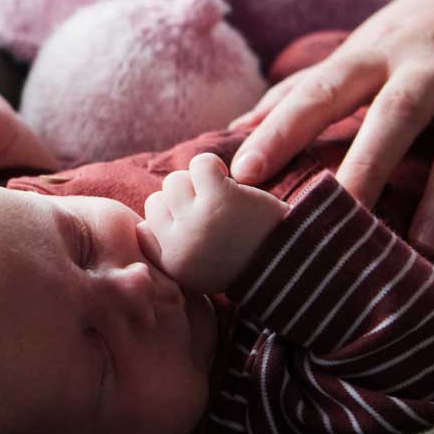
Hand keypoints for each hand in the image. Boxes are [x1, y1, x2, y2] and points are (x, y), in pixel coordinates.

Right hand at [141, 153, 288, 295]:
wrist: (289, 263)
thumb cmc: (242, 261)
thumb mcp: (197, 269)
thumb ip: (170, 245)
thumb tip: (148, 213)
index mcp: (170, 265)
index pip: (144, 229)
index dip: (168, 221)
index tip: (193, 227)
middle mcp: (177, 245)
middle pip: (158, 200)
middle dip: (185, 201)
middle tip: (214, 213)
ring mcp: (196, 221)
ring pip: (176, 181)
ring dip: (199, 183)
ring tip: (223, 197)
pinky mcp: (219, 199)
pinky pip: (200, 163)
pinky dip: (214, 166)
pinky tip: (229, 180)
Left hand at [228, 0, 433, 267]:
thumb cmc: (433, 26)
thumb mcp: (373, 40)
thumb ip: (311, 83)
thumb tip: (238, 126)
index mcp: (381, 50)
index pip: (324, 89)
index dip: (282, 128)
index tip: (244, 171)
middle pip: (397, 113)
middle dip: (368, 163)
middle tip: (337, 216)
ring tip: (427, 245)